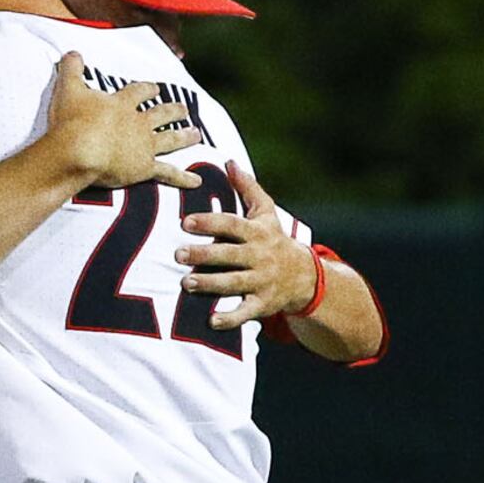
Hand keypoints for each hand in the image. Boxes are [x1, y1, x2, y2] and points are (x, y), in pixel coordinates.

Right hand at [36, 54, 199, 191]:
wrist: (77, 150)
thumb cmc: (72, 121)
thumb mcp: (68, 89)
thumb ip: (71, 69)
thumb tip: (72, 52)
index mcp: (122, 104)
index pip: (139, 92)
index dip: (147, 89)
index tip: (154, 88)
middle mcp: (138, 123)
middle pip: (161, 114)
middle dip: (173, 110)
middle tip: (183, 109)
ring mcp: (144, 145)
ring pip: (170, 139)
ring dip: (184, 136)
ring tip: (196, 134)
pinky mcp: (144, 168)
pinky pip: (167, 173)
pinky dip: (183, 178)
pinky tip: (196, 182)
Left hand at [177, 164, 317, 326]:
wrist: (306, 277)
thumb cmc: (274, 240)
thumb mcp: (266, 213)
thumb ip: (248, 187)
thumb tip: (229, 161)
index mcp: (258, 233)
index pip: (232, 225)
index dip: (209, 222)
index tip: (185, 222)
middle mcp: (260, 256)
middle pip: (230, 254)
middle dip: (204, 254)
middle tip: (177, 254)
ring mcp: (262, 281)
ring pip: (235, 283)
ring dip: (211, 284)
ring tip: (186, 283)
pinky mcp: (263, 304)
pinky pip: (245, 313)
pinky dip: (230, 319)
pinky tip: (211, 321)